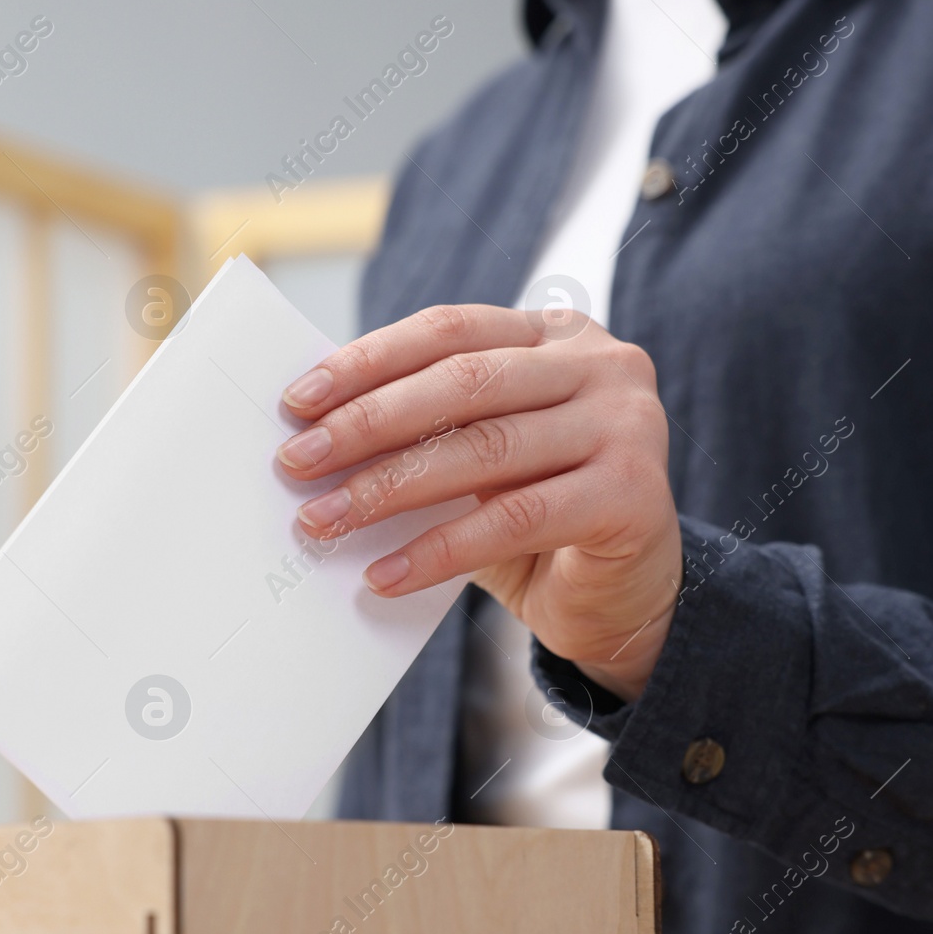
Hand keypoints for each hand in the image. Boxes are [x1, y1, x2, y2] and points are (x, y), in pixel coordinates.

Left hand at [275, 304, 683, 701]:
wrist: (625, 602)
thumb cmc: (539, 523)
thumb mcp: (480, 459)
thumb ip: (426, 429)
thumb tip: (316, 430)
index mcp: (558, 336)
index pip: (449, 331)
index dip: (369, 361)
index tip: (298, 400)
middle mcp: (603, 365)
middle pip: (464, 383)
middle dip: (368, 423)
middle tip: (298, 461)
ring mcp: (627, 426)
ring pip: (486, 449)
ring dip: (389, 488)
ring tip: (324, 521)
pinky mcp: (633, 496)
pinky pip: (515, 520)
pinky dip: (440, 549)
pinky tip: (386, 574)